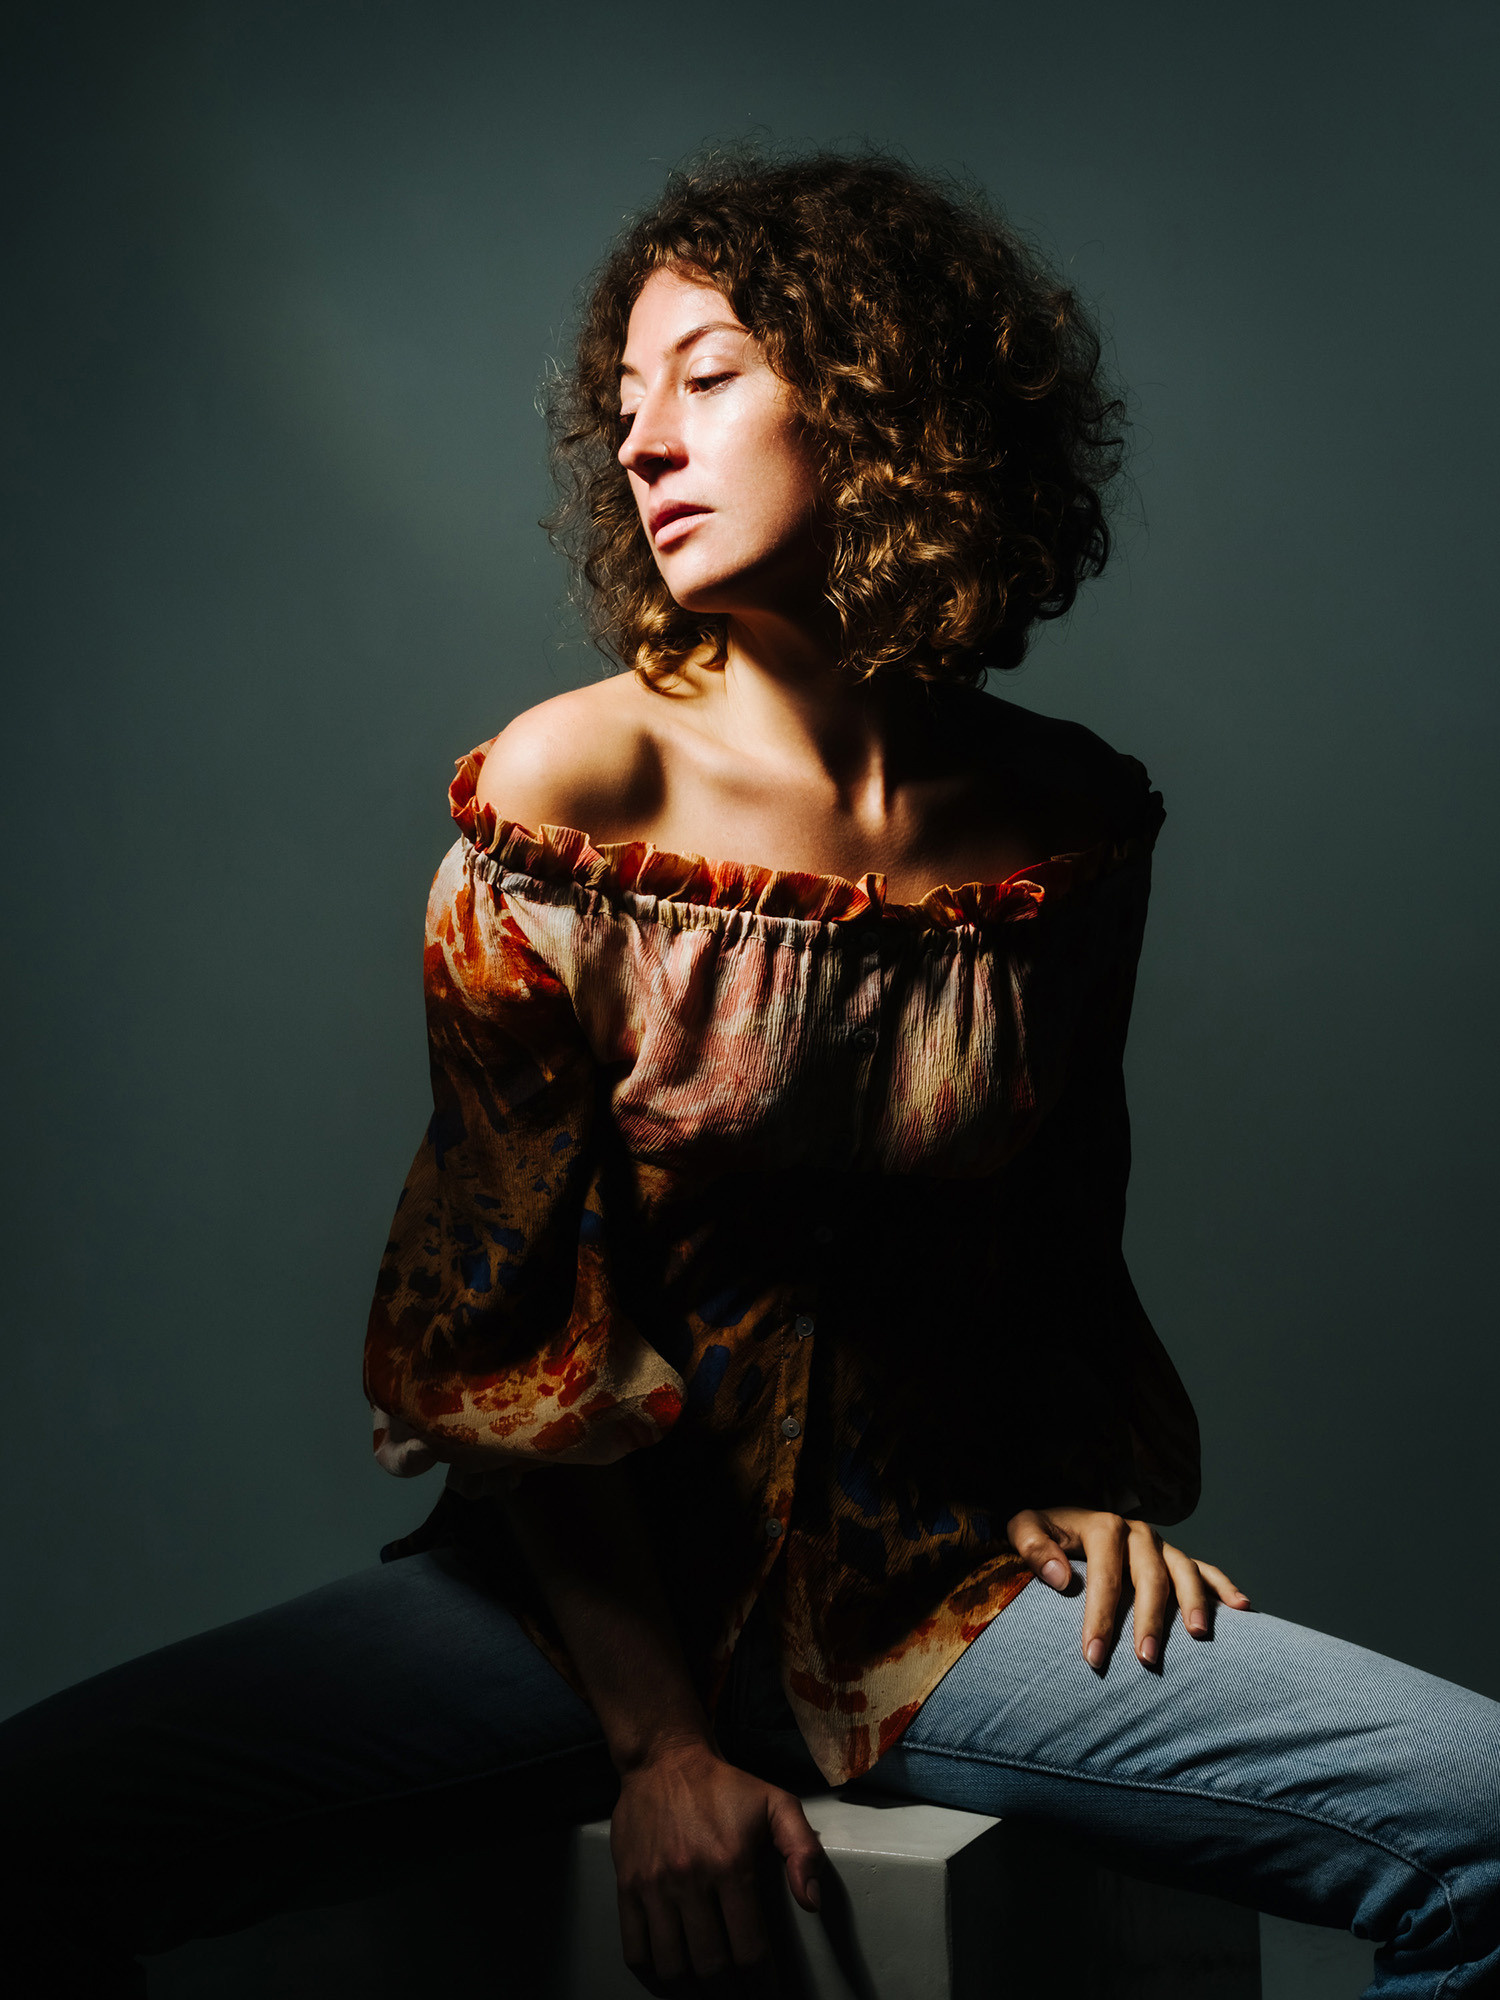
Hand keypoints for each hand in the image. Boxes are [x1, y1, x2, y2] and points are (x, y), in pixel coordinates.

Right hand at [611, 1735, 823, 1992]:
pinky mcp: (627, 1886)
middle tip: (740, 1995)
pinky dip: (652, 1975)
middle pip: (711, 1966)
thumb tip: (812, 1903)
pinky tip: (671, 1977)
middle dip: (730, 1993)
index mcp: (731, 1864)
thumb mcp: (777, 1804)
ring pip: (672, 1966)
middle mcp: (690, 1879)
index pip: (749, 1948)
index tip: (767, 1992)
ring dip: (693, 1991)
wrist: (664, 1759)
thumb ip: (803, 1849)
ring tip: (709, 1991)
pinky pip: (634, 1950)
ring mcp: (653, 1885)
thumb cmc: (724, 1787)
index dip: (762, 1984)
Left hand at [1006, 1505, 1250, 1673]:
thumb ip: (1033, 1545)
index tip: (1094, 1656)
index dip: (1100, 1615)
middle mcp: (1137, 1533)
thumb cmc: (1044, 1534)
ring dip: (1194, 1602)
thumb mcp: (1025, 1528)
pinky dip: (1224, 1585)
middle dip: (1150, 1620)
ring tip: (1199, 1636)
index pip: (1104, 1574)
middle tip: (1146, 1660)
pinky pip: (1205, 1569)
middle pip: (1149, 1576)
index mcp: (1102, 1526)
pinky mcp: (1175, 1557)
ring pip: (1184, 1570)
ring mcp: (1161, 1545)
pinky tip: (1242, 1608)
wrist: (1063, 1520)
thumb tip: (1060, 1578)